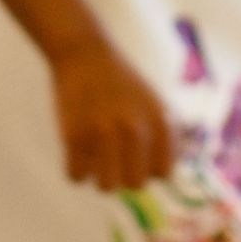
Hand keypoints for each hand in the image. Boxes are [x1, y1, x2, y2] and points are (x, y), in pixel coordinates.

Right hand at [51, 37, 175, 191]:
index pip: (163, 173)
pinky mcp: (74, 136)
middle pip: (135, 184)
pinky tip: (76, 151)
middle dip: (124, 175)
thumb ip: (166, 139)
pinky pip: (76, 177)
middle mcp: (135, 129)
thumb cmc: (121, 83)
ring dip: (99, 176)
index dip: (149, 168)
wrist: (84, 54)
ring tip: (94, 156)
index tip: (137, 156)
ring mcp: (104, 133)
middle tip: (112, 157)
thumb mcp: (155, 103)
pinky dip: (75, 169)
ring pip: (106, 187)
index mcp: (160, 122)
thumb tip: (163, 179)